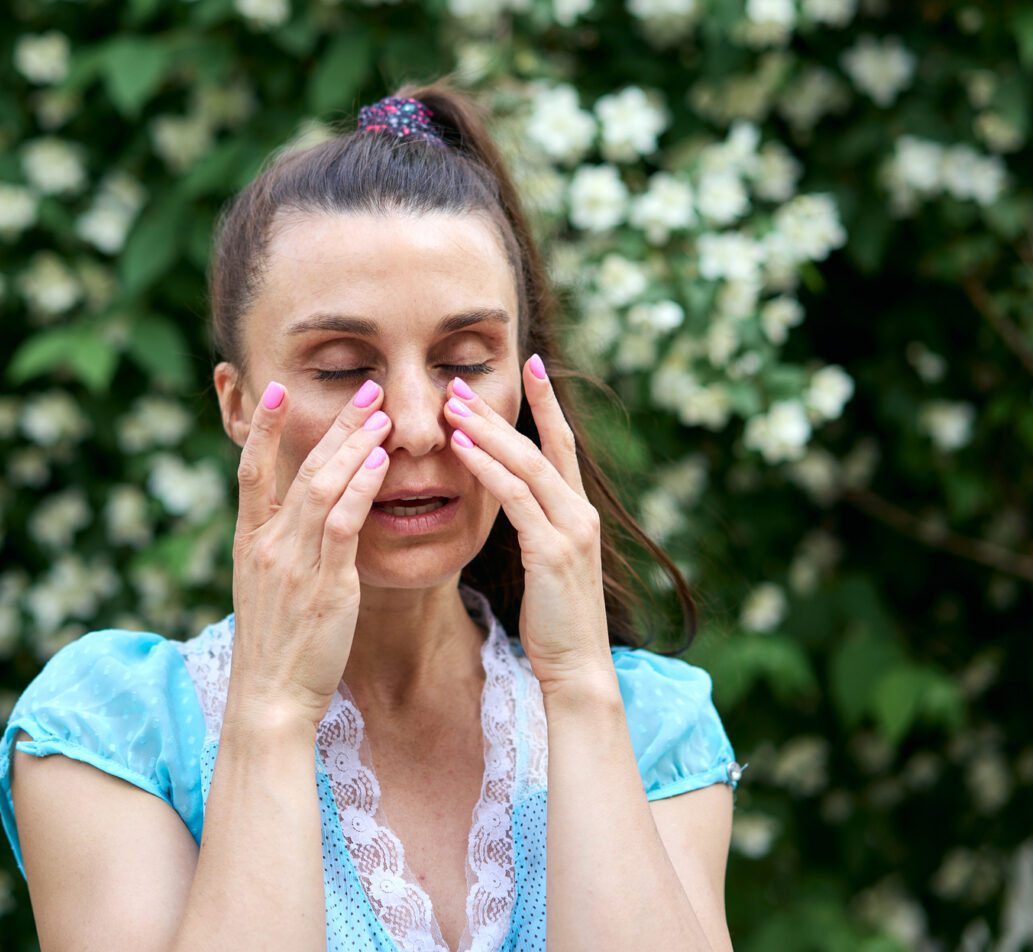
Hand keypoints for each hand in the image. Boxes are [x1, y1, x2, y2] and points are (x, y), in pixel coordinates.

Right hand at [228, 378, 392, 728]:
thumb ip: (282, 549)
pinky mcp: (325, 587)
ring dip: (353, 445)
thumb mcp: (267, 589)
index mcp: (250, 543)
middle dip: (334, 424)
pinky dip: (359, 489)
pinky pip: (342, 526)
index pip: (250, 470)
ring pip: (322, 487)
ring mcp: (294, 564)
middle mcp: (268, 545)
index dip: (263, 428)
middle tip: (364, 386)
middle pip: (300, 468)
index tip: (275, 388)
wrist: (269, 701)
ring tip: (380, 411)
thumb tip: (300, 518)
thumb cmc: (275, 648)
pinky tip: (379, 463)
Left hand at [442, 354, 611, 690]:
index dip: (547, 403)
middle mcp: (580, 512)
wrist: (578, 670)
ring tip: (452, 402)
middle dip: (500, 410)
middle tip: (461, 379)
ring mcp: (570, 530)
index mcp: (578, 513)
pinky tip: (462, 450)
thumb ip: (535, 528)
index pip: (562, 444)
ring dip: (487, 430)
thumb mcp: (546, 565)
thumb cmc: (555, 623)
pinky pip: (516, 499)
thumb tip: (510, 502)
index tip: (531, 363)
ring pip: (527, 464)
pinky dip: (489, 470)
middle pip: (539, 444)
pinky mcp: (553, 552)